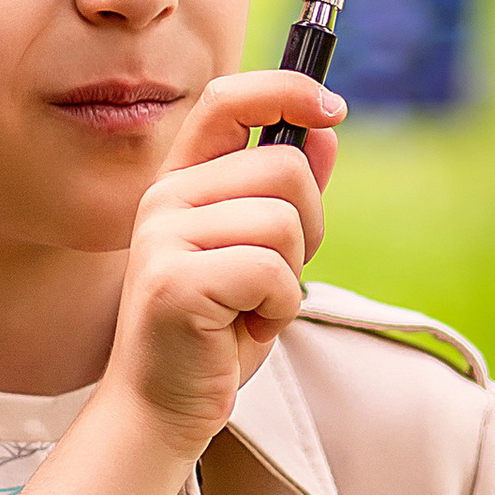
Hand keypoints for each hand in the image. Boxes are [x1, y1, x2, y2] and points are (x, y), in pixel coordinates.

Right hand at [98, 69, 341, 455]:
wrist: (163, 405)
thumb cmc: (214, 331)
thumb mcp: (261, 252)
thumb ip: (285, 192)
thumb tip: (325, 131)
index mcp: (183, 181)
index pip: (227, 99)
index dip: (285, 89)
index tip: (331, 107)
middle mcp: (166, 198)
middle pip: (286, 167)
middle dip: (308, 226)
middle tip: (276, 276)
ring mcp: (165, 237)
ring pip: (284, 221)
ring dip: (290, 276)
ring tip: (252, 306)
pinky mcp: (175, 280)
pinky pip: (270, 271)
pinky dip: (278, 308)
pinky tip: (244, 327)